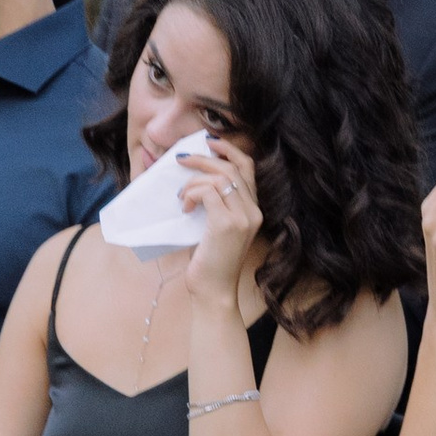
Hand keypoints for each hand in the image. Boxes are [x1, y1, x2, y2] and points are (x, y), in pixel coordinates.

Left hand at [176, 136, 262, 302]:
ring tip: (181, 197)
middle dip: (203, 158)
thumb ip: (214, 204)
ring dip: (193, 181)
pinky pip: (207, 191)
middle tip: (181, 159)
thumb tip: (192, 178)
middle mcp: (253, 210)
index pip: (248, 167)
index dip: (229, 150)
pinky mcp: (226, 224)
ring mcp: (242, 217)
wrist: (213, 292)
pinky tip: (185, 208)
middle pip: (232, 166)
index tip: (209, 143)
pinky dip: (191, 193)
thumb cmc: (210, 262)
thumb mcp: (215, 228)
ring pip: (218, 177)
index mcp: (254, 210)